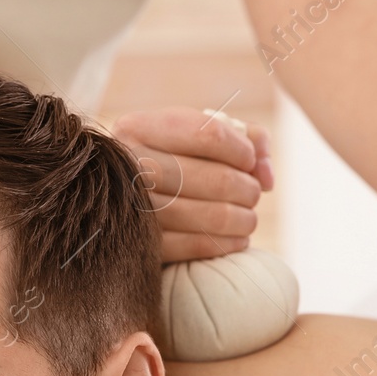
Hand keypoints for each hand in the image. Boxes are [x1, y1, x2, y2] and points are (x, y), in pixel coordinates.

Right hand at [113, 106, 274, 262]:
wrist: (110, 207)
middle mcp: (127, 166)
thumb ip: (244, 138)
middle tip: (252, 194)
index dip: (243, 150)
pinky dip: (228, 244)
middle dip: (248, 189)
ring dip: (244, 219)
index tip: (250, 161)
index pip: (209, 133)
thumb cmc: (167, 162)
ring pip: (215, 216)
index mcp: (136, 128)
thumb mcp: (194, 135)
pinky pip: (199, 247)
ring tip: (247, 217)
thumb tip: (266, 174)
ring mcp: (131, 211)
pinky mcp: (140, 247)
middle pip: (218, 179)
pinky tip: (236, 239)